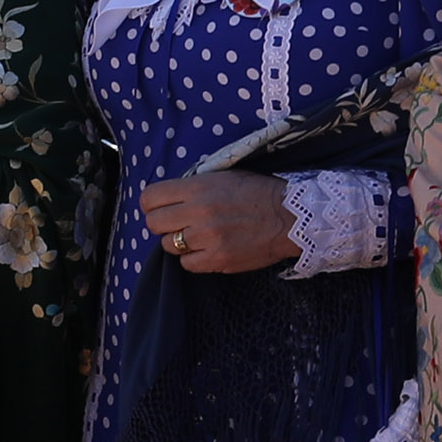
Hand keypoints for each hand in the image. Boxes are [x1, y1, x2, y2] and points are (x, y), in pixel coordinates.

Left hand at [136, 171, 295, 276]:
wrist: (291, 217)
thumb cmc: (257, 193)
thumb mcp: (223, 176)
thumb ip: (193, 186)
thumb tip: (166, 197)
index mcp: (198, 188)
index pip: (150, 197)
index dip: (152, 204)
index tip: (160, 207)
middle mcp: (199, 212)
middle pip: (153, 223)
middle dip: (161, 223)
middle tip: (176, 223)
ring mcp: (208, 238)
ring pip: (167, 245)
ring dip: (177, 242)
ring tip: (197, 236)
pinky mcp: (218, 260)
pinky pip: (187, 264)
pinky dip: (193, 259)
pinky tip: (207, 249)